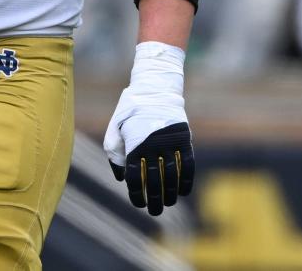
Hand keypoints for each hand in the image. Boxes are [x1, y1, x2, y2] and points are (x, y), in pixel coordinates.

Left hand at [103, 42, 194, 214]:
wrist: (154, 88)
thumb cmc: (131, 111)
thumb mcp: (115, 128)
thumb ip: (114, 152)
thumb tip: (121, 178)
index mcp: (133, 143)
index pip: (135, 177)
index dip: (136, 194)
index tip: (139, 204)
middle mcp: (151, 145)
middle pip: (154, 180)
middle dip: (154, 200)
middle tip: (155, 212)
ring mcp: (169, 142)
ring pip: (172, 175)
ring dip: (170, 193)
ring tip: (168, 203)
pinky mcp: (183, 137)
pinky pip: (187, 164)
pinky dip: (186, 180)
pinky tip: (183, 191)